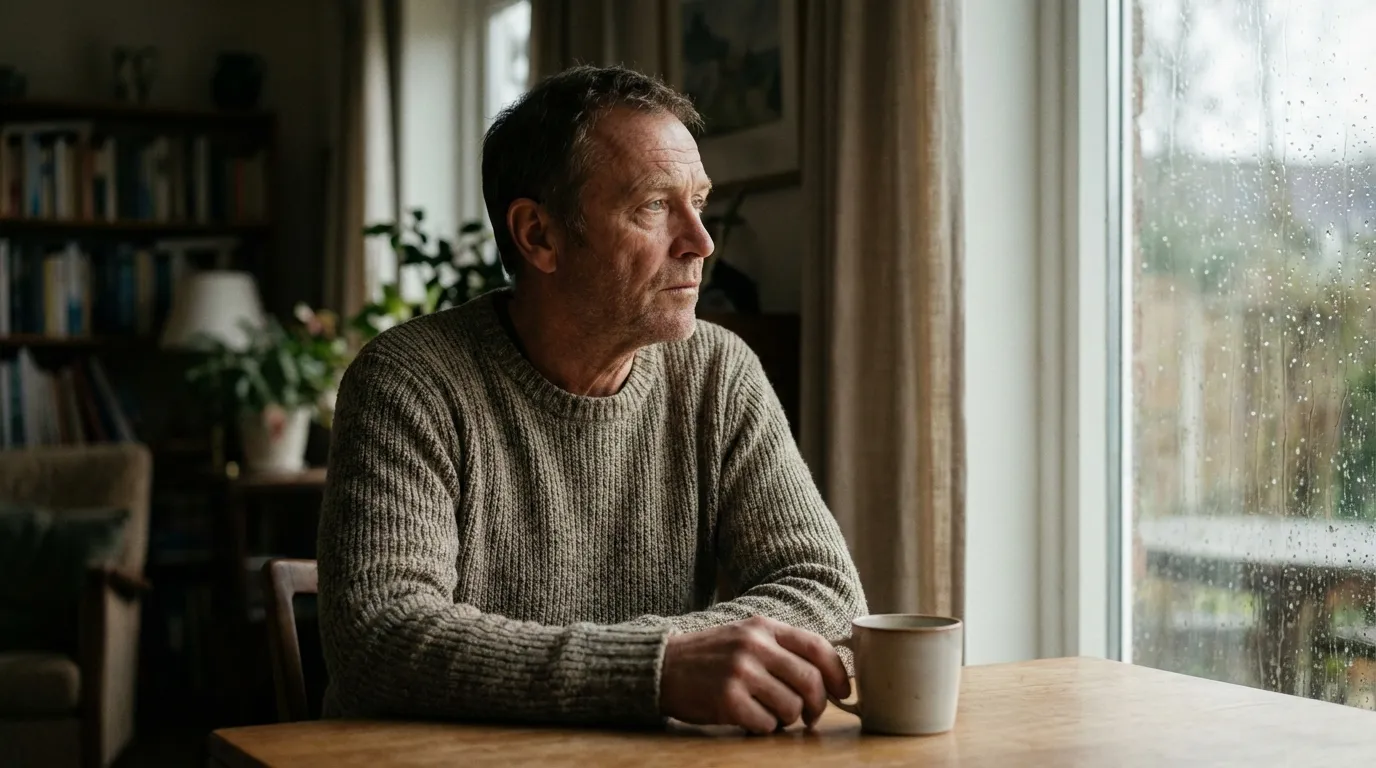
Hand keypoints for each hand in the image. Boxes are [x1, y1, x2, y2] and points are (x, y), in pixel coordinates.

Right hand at [658, 616, 851, 733]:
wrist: (662, 666)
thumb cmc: (710, 656)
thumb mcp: (746, 636)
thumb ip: (782, 648)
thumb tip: (827, 677)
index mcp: (764, 627)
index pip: (817, 647)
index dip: (837, 673)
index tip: (842, 692)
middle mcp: (754, 646)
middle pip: (810, 681)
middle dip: (817, 705)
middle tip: (809, 716)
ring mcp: (740, 673)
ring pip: (791, 707)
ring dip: (787, 719)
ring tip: (769, 714)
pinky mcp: (727, 700)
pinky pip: (766, 725)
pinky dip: (763, 728)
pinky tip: (748, 719)